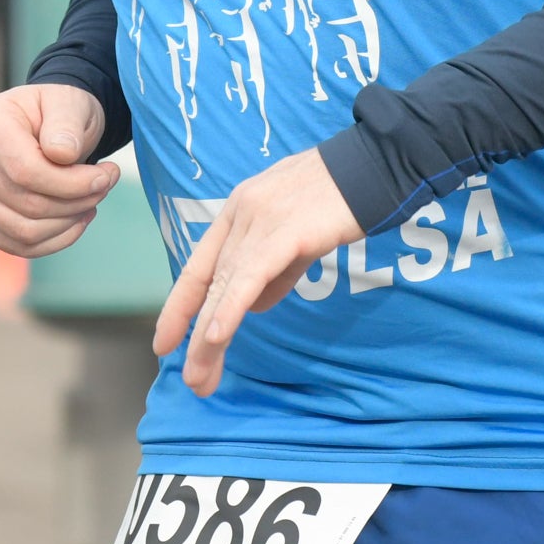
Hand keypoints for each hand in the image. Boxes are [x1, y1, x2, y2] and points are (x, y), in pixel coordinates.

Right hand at [0, 84, 119, 256]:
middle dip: (77, 202)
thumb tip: (62, 154)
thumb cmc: (57, 111)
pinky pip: (17, 245)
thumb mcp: (69, 103)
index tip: (108, 174)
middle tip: (106, 185)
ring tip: (91, 201)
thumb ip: (66, 124)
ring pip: (23, 232)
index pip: (26, 171)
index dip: (73, 183)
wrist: (42, 124)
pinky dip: (55, 240)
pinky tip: (76, 219)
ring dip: (68, 224)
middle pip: (27, 204)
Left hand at [153, 149, 358, 395]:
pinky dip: (231, 308)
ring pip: (225, 285)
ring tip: (202, 377)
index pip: (202, 264)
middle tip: (192, 380)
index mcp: (240, 211)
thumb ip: (274, 271)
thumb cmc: (342, 198)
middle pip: (210, 281)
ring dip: (209, 336)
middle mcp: (241, 212)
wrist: (377, 164)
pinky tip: (215, 335)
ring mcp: (260, 218)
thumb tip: (251, 308)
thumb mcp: (298, 236)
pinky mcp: (285, 230)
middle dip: (194, 334)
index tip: (166, 343)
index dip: (182, 305)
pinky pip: (251, 276)